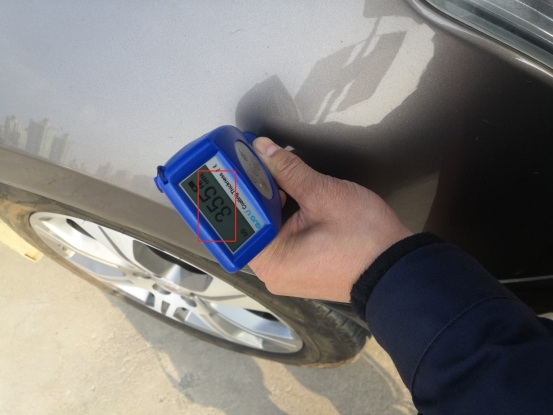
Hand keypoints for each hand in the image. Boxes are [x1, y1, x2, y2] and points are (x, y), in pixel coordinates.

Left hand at [249, 137, 412, 301]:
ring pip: (267, 231)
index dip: (242, 187)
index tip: (243, 163)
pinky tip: (291, 198)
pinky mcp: (299, 270)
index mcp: (271, 260)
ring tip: (277, 178)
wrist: (397, 268)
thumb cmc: (365, 238)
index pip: (240, 218)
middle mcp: (272, 273)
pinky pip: (281, 241)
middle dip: (258, 194)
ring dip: (272, 205)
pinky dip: (283, 219)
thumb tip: (263, 149)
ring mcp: (285, 274)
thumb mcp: (324, 195)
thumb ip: (289, 170)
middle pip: (251, 224)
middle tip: (259, 165)